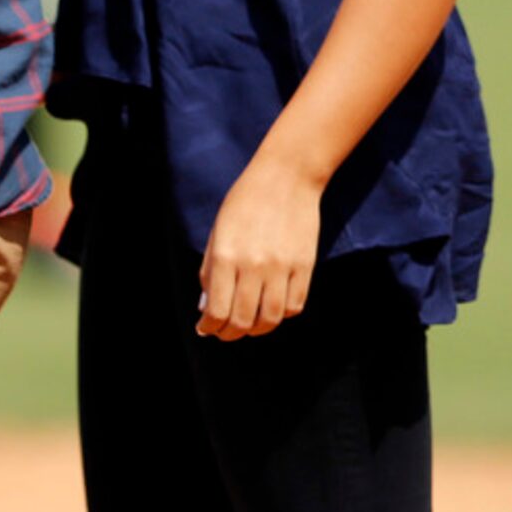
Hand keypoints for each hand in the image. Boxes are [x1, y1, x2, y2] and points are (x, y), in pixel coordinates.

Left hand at [196, 155, 321, 338]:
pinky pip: (295, 305)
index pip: (218, 309)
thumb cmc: (244, 202)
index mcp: (226, 255)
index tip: (206, 328)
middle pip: (243, 320)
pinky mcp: (305, 266)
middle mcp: (254, 265)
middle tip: (224, 333)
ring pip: (271, 319)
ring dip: (256, 330)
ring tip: (247, 326)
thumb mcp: (217, 232)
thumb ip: (209, 271)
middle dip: (229, 333)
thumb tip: (206, 307)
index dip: (210, 326)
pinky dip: (282, 315)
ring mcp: (282, 267)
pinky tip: (270, 309)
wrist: (286, 178)